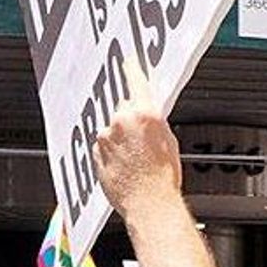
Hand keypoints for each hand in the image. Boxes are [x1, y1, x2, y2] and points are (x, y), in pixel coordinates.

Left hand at [94, 64, 181, 219]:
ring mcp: (106, 136)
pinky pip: (104, 145)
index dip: (131, 69)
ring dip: (121, 138)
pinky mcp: (96, 151)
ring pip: (112, 128)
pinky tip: (126, 166)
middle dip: (131, 119)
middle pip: (123, 107)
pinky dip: (112, 152)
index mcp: (145, 114)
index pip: (135, 80)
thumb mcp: (170, 142)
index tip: (127, 61)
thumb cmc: (162, 179)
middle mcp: (122, 121)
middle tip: (144, 141)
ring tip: (136, 159)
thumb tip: (149, 117)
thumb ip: (156, 123)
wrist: (149, 205)